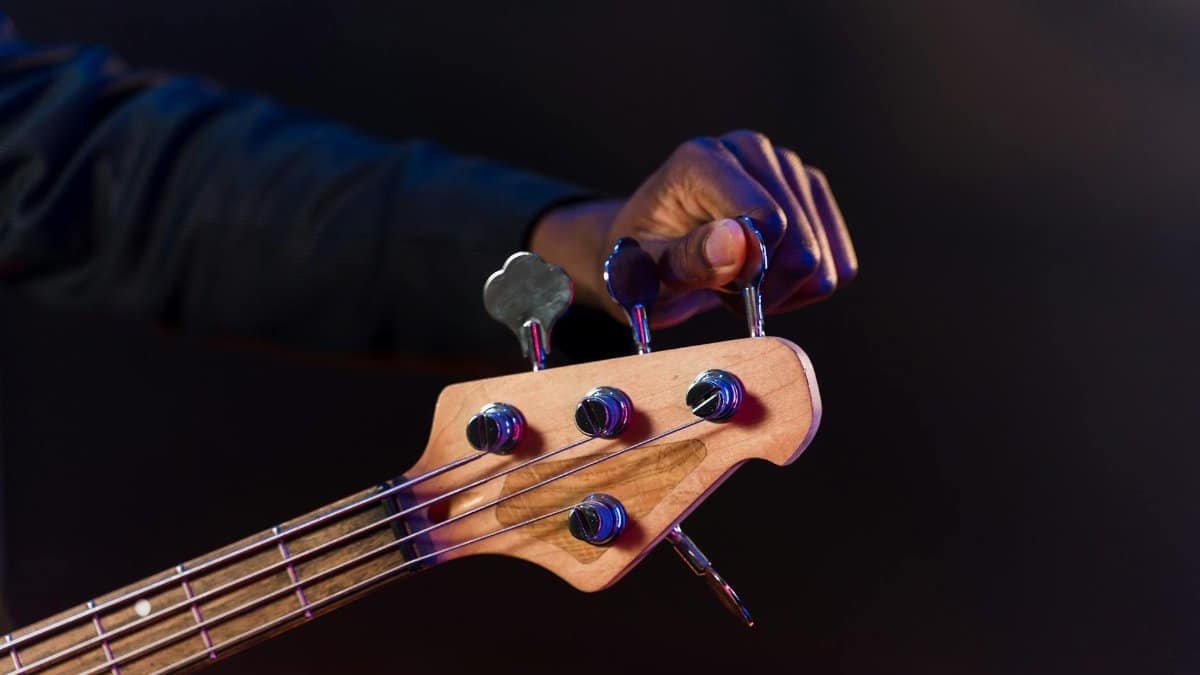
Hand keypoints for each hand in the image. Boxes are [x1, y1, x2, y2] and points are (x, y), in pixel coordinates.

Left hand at [530, 130, 857, 326]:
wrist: (648, 258)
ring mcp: (787, 168)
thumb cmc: (638, 266)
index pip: (767, 222)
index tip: (718, 290)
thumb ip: (687, 259)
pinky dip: (804, 288)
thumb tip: (740, 241)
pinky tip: (765, 279)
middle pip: (802, 247)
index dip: (751, 273)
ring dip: (783, 290)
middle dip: (766, 287)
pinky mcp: (811, 193)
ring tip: (736, 282)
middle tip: (723, 293)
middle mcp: (750, 150)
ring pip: (824, 260)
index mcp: (703, 160)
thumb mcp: (644, 275)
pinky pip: (839, 266)